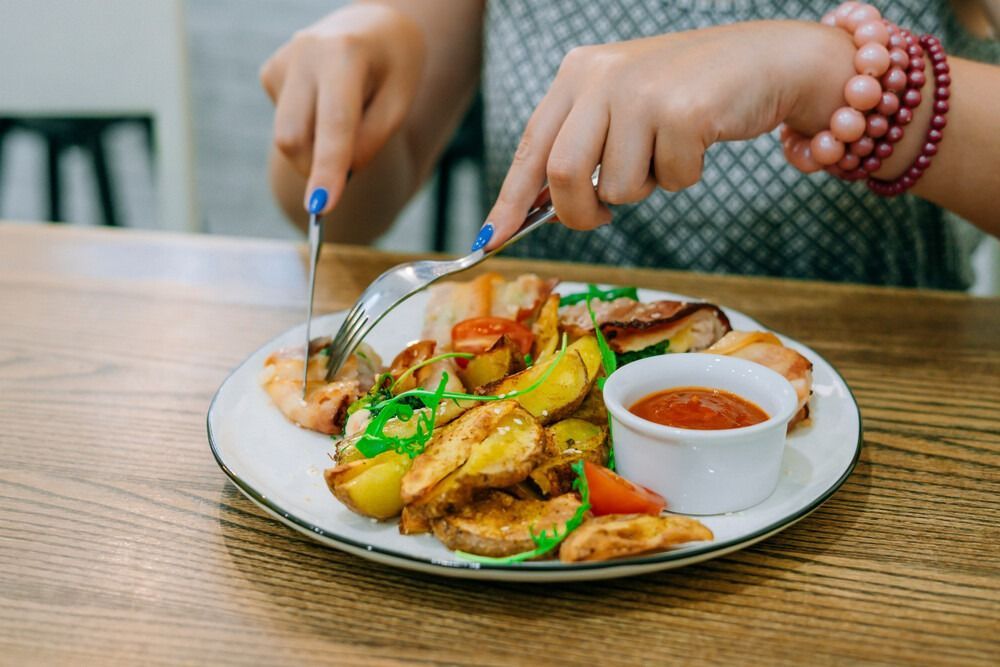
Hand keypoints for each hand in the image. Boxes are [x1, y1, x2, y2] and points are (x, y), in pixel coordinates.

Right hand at [260, 4, 424, 213]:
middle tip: (349, 168)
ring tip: (347, 114)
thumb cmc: (394, 66)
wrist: (373, 28)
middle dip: (317, 167)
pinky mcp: (270, 72)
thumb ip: (370, 141)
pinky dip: (310, 128)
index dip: (328, 169)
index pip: (334, 124)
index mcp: (344, 54)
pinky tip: (327, 100)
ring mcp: (281, 61)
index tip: (322, 207)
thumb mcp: (400, 102)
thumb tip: (334, 177)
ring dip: (317, 148)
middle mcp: (304, 53)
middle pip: (294, 138)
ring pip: (287, 136)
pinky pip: (287, 123)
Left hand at [483, 21, 855, 248]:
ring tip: (666, 151)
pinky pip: (670, 180)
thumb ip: (582, 145)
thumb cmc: (688, 94)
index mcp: (578, 72)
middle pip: (562, 174)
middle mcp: (601, 75)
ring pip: (617, 187)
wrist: (764, 60)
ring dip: (645, 188)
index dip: (509, 200)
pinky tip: (699, 141)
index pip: (531, 147)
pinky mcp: (681, 111)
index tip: (490, 239)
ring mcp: (641, 91)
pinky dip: (684, 177)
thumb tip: (539, 207)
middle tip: (603, 217)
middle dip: (580, 213)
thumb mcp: (621, 107)